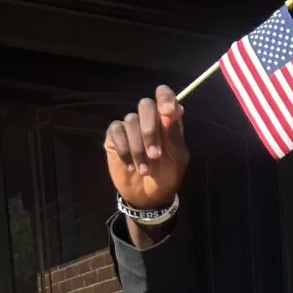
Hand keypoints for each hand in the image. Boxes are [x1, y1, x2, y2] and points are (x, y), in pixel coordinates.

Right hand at [104, 85, 189, 209]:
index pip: (164, 95)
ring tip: (144, 170)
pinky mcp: (115, 137)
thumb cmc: (167, 176)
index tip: (167, 111)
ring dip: (138, 148)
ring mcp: (130, 127)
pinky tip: (130, 166)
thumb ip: (175, 135)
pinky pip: (116, 131)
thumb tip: (171, 112)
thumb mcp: (177, 159)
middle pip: (145, 105)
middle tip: (155, 155)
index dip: (165, 98)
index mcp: (167, 121)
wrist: (148, 197)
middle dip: (150, 129)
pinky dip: (124, 150)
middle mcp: (148, 119)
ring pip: (130, 120)